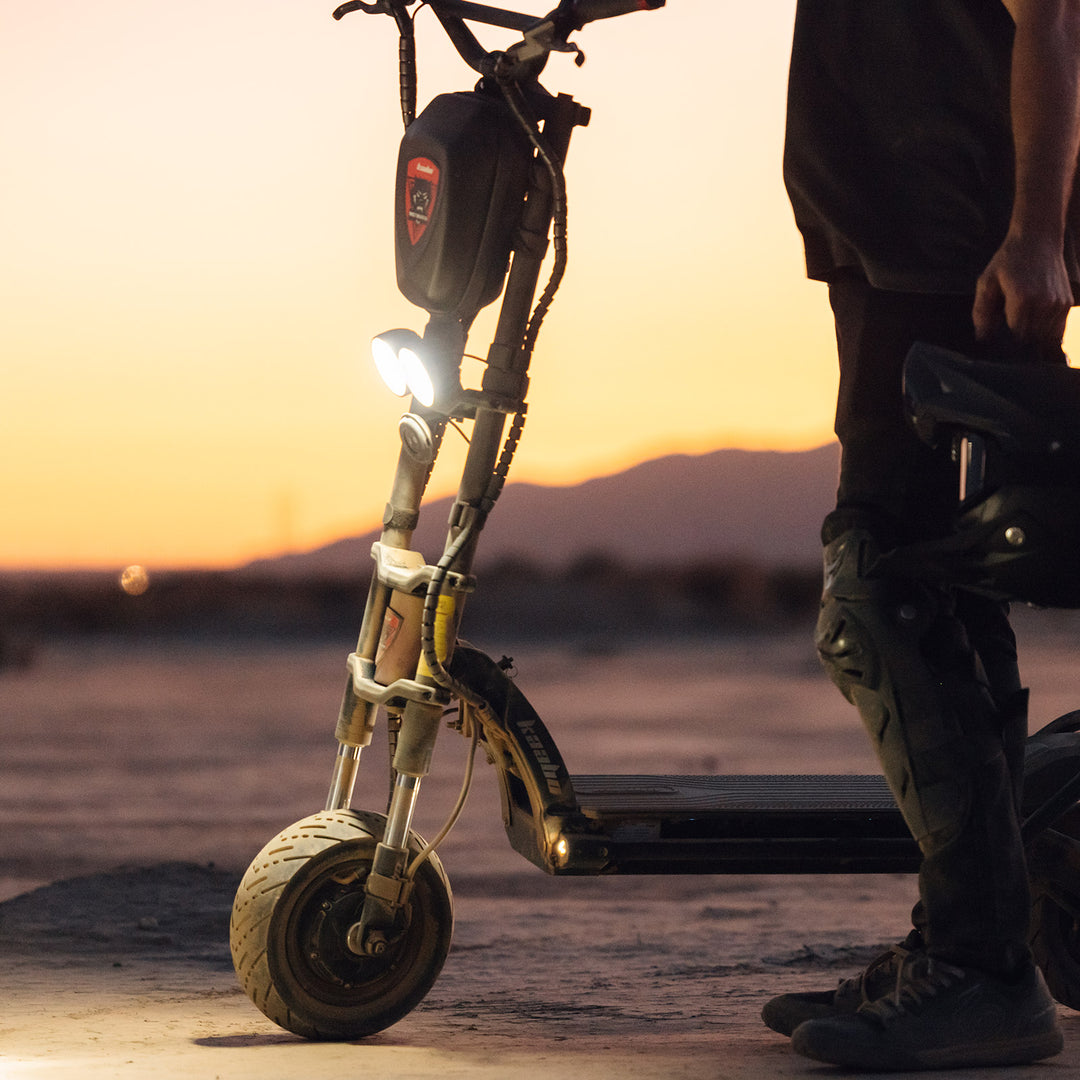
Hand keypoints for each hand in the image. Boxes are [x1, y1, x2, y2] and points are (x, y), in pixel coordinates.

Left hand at [972, 232, 1071, 348]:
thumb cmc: (1009, 261)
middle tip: (1010, 320)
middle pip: (1029, 337)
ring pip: (1043, 335)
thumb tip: (982, 337)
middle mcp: (1044, 303)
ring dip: (1032, 332)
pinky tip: (1034, 316)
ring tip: (1023, 314)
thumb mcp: (987, 282)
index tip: (1000, 328)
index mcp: (1023, 298)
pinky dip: (1044, 328)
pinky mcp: (1067, 303)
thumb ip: (981, 311)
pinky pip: (1056, 330)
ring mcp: (1058, 304)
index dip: (1005, 335)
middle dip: (1018, 335)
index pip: (1015, 335)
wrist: (1038, 239)